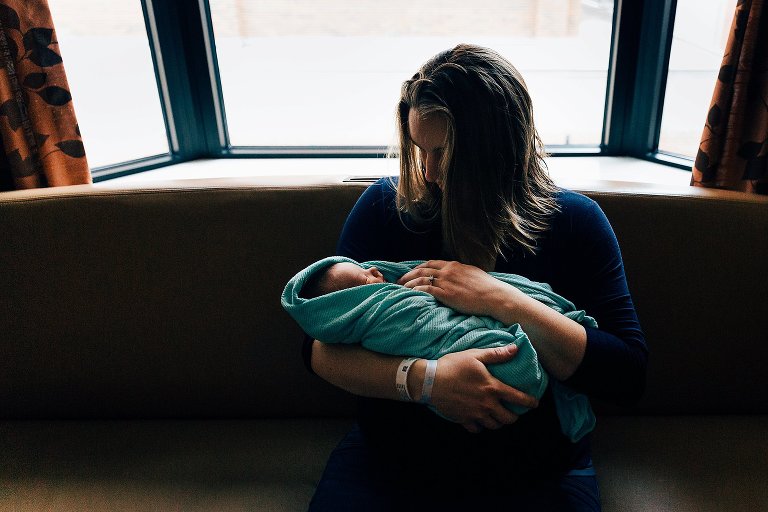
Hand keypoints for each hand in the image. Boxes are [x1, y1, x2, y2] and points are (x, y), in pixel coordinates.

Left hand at [397, 260, 521, 318]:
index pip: (431, 263)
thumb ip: (462, 273)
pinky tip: (409, 293)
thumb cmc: (488, 288)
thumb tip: (458, 276)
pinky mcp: (445, 293)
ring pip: (420, 278)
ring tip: (399, 288)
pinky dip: (415, 290)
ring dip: (408, 282)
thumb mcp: (473, 274)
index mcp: (454, 265)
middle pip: (422, 269)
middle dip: (408, 274)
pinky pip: (425, 289)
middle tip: (399, 280)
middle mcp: (448, 270)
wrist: (494, 296)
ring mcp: (446, 281)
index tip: (411, 272)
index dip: (418, 267)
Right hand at [429, 345, 538, 432]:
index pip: (518, 398)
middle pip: (508, 418)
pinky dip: (480, 427)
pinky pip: (476, 429)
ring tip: (498, 416)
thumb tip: (516, 349)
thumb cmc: (453, 365)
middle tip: (514, 412)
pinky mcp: (463, 419)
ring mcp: (475, 414)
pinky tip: (480, 421)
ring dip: (498, 422)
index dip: (530, 402)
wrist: (429, 381)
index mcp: (492, 388)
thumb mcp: (475, 355)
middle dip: (514, 416)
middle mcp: (487, 404)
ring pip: (494, 426)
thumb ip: (496, 354)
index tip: (535, 403)